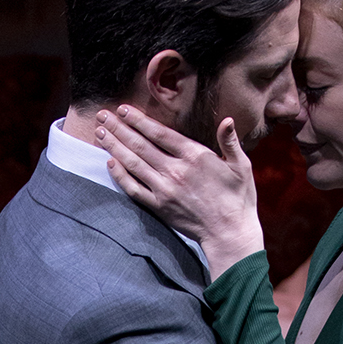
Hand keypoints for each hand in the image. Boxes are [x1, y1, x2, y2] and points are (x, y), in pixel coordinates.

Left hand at [94, 104, 264, 278]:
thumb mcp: (242, 166)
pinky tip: (110, 162)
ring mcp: (165, 190)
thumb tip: (227, 121)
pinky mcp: (159, 207)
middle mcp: (176, 171)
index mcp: (196, 156)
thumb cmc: (238, 198)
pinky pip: (134, 189)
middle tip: (102, 115)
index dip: (139, 120)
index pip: (160, 133)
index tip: (124, 110)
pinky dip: (120, 175)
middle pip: (140, 145)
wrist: (229, 233)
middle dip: (119, 128)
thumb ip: (230, 142)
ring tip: (100, 133)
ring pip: (133, 164)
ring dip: (114, 147)